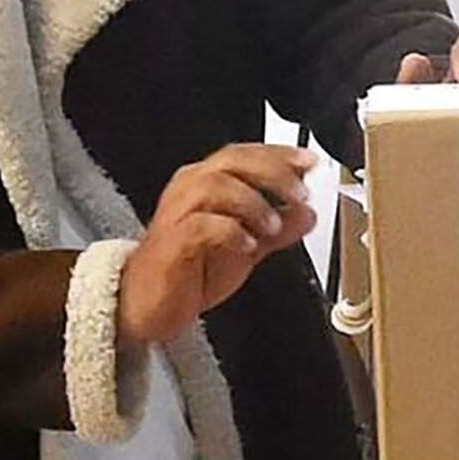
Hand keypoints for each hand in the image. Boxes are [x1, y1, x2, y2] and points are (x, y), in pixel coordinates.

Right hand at [116, 144, 318, 347]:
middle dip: (272, 172)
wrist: (149, 305)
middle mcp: (189, 189)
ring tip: (273, 226)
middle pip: (232, 160)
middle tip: (299, 192)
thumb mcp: (245, 248)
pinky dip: (230, 231)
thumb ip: (276, 230)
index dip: (279, 154)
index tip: (309, 162)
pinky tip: (248, 246)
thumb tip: (307, 214)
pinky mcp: (171, 241)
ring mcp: (178, 213)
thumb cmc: (189, 271)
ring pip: (215, 185)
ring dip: (252, 202)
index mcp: (206, 183)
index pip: (244, 154)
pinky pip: (201, 225)